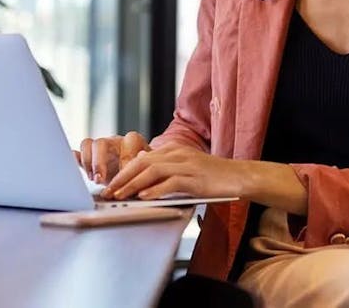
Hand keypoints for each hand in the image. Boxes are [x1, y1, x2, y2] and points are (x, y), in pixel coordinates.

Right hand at [75, 131, 149, 184]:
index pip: (127, 141)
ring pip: (87, 145)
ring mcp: (100, 149)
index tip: (124, 176)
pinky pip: (77, 154)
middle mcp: (114, 141)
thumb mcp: (148, 168)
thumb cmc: (144, 171)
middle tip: (99, 180)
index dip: (125, 159)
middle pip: (100, 143)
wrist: (134, 177)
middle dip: (98, 162)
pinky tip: (74, 171)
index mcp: (132, 140)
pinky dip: (75, 160)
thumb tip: (142, 155)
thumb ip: (145, 162)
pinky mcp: (89, 158)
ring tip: (92, 179)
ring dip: (87, 163)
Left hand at [101, 144, 243, 200]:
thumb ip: (165, 166)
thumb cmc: (212, 176)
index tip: (110, 186)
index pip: (141, 158)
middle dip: (122, 178)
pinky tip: (144, 198)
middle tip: (108, 193)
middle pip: (143, 162)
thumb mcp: (186, 167)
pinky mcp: (196, 178)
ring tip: (121, 196)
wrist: (239, 176)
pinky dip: (155, 190)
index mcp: (174, 150)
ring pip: (153, 170)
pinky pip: (171, 182)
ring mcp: (187, 164)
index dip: (123, 172)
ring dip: (134, 184)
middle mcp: (178, 153)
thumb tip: (140, 165)